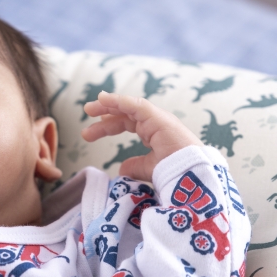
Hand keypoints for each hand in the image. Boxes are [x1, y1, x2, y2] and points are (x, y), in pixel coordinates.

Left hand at [81, 91, 202, 180]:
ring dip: (108, 104)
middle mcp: (155, 122)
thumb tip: (121, 169)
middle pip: (124, 114)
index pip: (127, 123)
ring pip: (128, 106)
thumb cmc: (174, 173)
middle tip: (86, 115)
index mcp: (154, 132)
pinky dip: (119, 100)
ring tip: (89, 107)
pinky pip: (136, 104)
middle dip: (104, 115)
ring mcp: (157, 118)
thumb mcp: (149, 168)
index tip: (90, 132)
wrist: (190, 176)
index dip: (108, 126)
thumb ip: (136, 166)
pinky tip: (103, 99)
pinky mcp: (158, 118)